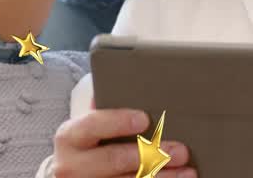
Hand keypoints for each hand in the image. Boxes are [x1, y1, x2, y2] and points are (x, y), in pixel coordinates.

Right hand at [52, 108, 194, 177]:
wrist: (66, 175)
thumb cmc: (85, 143)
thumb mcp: (86, 124)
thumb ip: (103, 106)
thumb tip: (129, 83)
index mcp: (69, 137)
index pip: (93, 125)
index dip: (119, 121)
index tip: (144, 119)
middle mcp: (72, 165)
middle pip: (114, 160)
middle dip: (150, 155)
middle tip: (180, 151)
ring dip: (160, 177)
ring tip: (186, 172)